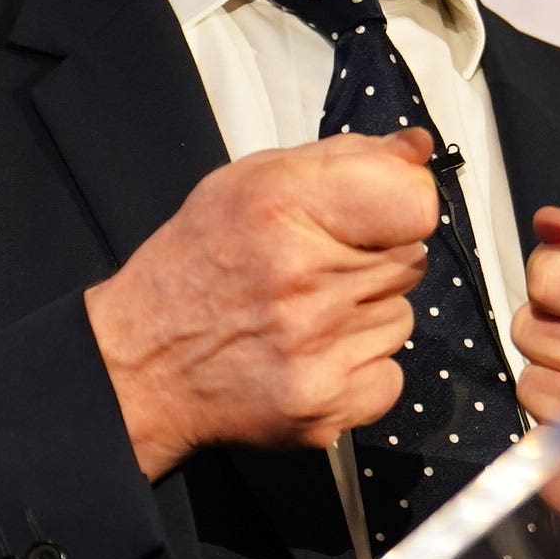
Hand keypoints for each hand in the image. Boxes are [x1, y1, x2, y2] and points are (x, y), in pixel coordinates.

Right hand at [88, 133, 438, 478]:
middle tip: (316, 268)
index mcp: (281, 208)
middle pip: (411, 259)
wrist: (142, 366)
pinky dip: (361, 369)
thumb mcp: (249, 182)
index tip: (378, 212)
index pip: (414, 203)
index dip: (403, 203)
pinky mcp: (326, 406)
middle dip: (375, 257)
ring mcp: (316, 350)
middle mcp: (302, 280)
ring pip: (402, 317)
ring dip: (366, 314)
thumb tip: (418, 151)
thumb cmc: (198, 265)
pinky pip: (391, 376)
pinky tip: (313, 356)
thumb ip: (342, 158)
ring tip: (306, 314)